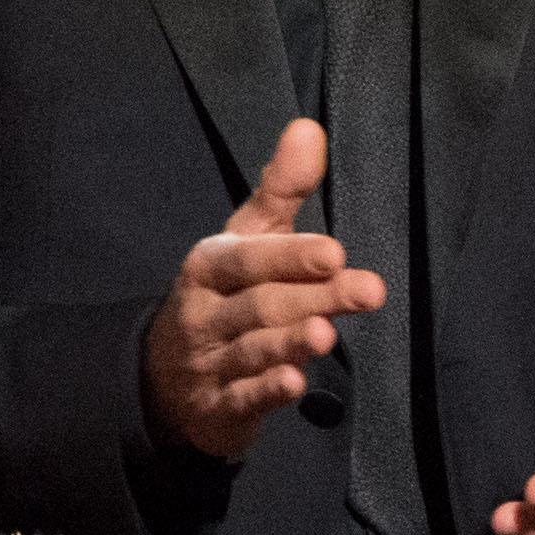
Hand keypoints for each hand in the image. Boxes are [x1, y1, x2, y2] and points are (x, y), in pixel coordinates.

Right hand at [142, 117, 385, 457]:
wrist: (167, 378)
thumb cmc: (225, 295)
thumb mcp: (244, 240)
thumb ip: (280, 190)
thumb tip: (309, 128)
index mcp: (210, 266)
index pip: (247, 258)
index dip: (288, 256)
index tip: (334, 253)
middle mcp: (205, 313)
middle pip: (259, 304)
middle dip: (312, 297)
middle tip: (368, 289)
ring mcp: (209, 362)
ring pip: (251, 350)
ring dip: (287, 342)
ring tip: (326, 335)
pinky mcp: (219, 407)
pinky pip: (242, 398)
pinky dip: (267, 391)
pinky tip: (295, 384)